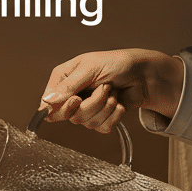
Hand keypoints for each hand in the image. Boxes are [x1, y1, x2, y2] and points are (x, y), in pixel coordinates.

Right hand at [39, 49, 183, 132]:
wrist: (143, 74)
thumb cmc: (118, 63)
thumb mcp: (90, 68)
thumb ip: (68, 86)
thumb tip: (48, 101)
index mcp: (63, 80)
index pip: (49, 105)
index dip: (61, 108)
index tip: (76, 100)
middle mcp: (72, 96)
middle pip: (70, 117)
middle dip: (91, 104)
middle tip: (103, 89)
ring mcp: (86, 108)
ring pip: (87, 123)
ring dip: (105, 106)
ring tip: (112, 91)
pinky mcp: (100, 118)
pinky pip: (101, 127)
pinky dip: (113, 115)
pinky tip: (118, 102)